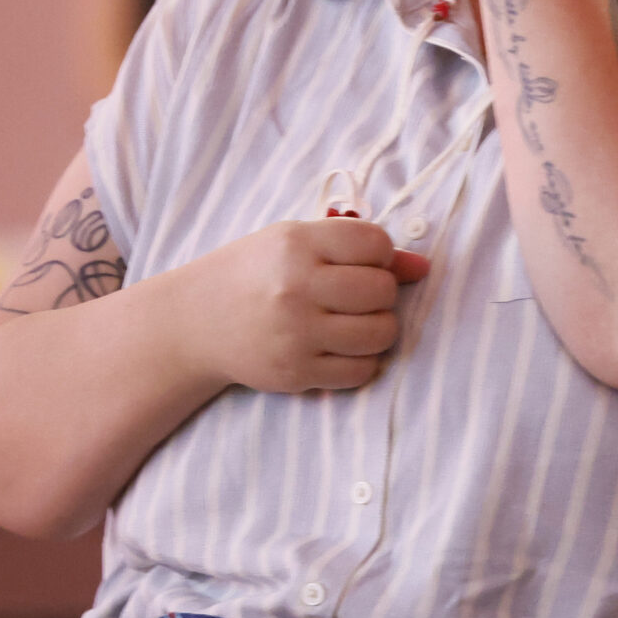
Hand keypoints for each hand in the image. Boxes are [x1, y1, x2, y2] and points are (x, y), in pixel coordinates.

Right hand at [168, 218, 429, 394]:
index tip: (360, 262)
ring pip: (381, 334)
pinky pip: (362, 371)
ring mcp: (296, 334)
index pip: (376, 244)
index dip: (379, 254)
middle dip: (381, 293)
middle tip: (357, 296)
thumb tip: (423, 267)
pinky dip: (362, 361)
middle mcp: (296, 287)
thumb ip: (358, 249)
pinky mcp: (295, 373)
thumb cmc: (254, 274)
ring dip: (378, 329)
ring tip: (353, 322)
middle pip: (382, 290)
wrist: (194, 322)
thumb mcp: (297, 243)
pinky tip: (340, 348)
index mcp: (296, 244)